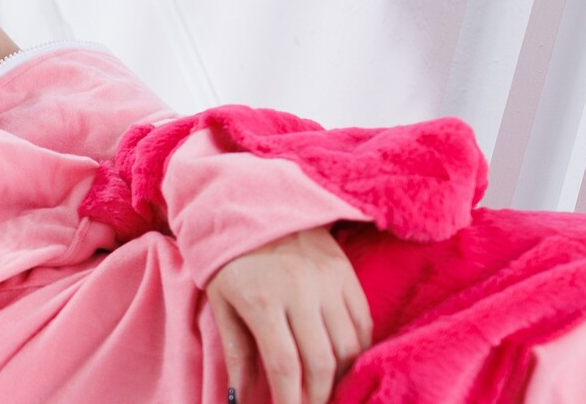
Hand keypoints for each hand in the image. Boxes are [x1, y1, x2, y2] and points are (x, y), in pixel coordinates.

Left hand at [203, 225, 372, 403]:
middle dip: (318, 395)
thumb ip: (237, 353)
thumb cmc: (229, 257)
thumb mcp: (222, 303)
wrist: (252, 202)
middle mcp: (300, 292)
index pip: (286, 366)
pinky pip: (362, 322)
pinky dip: (358, 349)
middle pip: (322, 362)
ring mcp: (328, 281)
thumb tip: (241, 399)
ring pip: (348, 346)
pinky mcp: (346, 272)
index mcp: (263, 301)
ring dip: (341, 377)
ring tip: (328, 389)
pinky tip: (345, 362)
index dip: (291, 400)